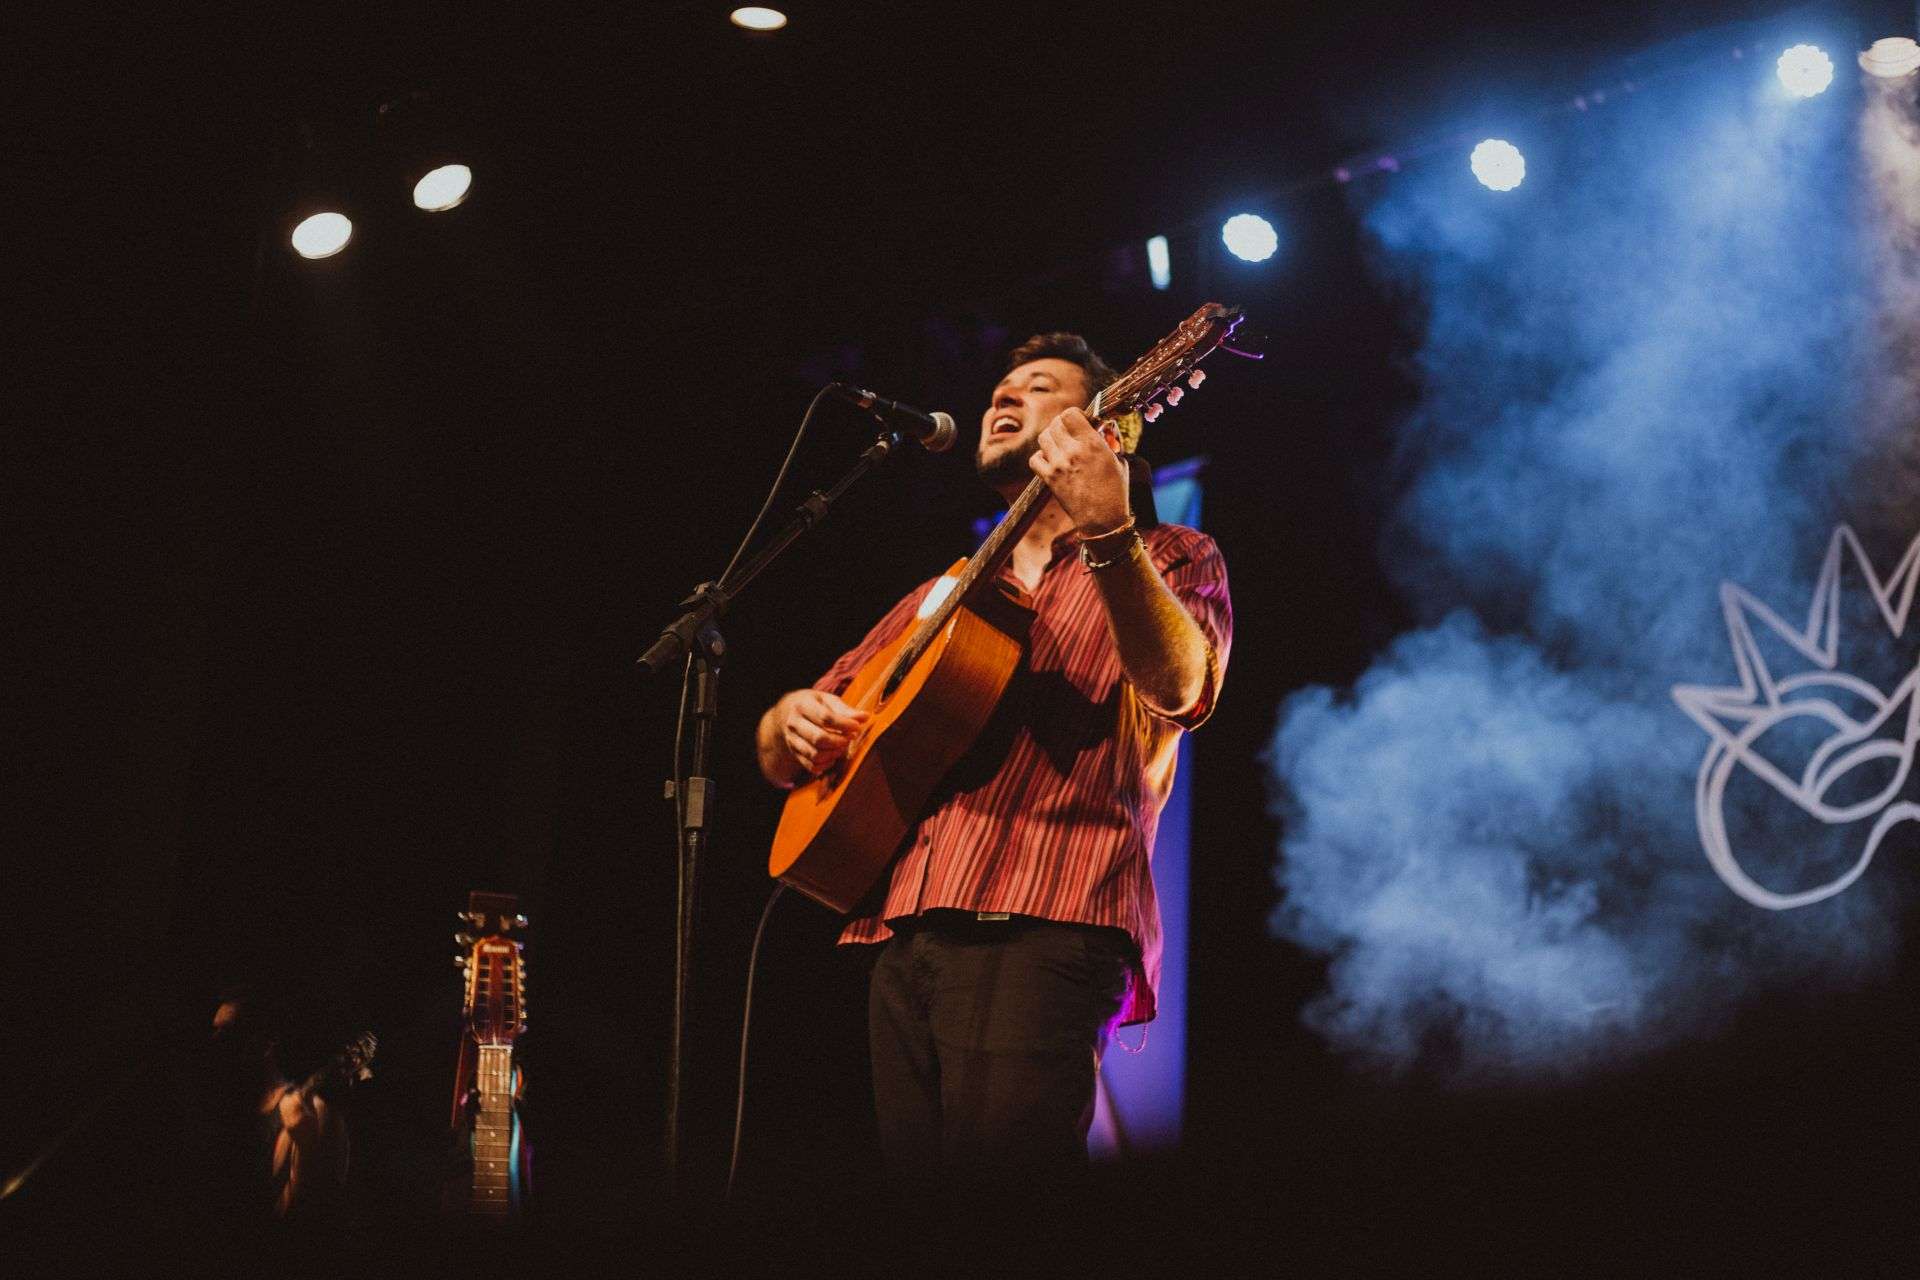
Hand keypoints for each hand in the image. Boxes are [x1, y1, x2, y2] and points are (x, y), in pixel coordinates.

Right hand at [774, 689, 870, 775]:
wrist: (788, 712)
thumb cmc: (815, 705)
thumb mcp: (828, 701)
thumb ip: (846, 710)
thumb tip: (865, 717)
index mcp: (803, 705)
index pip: (825, 717)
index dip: (844, 724)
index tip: (857, 727)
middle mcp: (794, 723)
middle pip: (819, 738)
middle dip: (839, 741)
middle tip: (850, 738)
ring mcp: (792, 740)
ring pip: (815, 754)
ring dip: (834, 753)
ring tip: (843, 746)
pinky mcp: (794, 753)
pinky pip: (811, 765)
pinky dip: (826, 765)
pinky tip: (833, 756)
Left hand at [1027, 407, 1128, 533]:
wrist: (1103, 520)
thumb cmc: (1115, 491)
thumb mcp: (1118, 461)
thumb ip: (1108, 442)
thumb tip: (1101, 429)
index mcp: (1092, 443)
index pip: (1070, 414)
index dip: (1073, 414)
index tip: (1079, 420)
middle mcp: (1073, 451)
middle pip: (1055, 423)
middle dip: (1061, 425)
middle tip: (1068, 432)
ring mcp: (1059, 464)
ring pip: (1043, 437)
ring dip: (1051, 438)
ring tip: (1060, 446)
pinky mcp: (1049, 478)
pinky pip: (1034, 459)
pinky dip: (1040, 457)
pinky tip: (1051, 461)